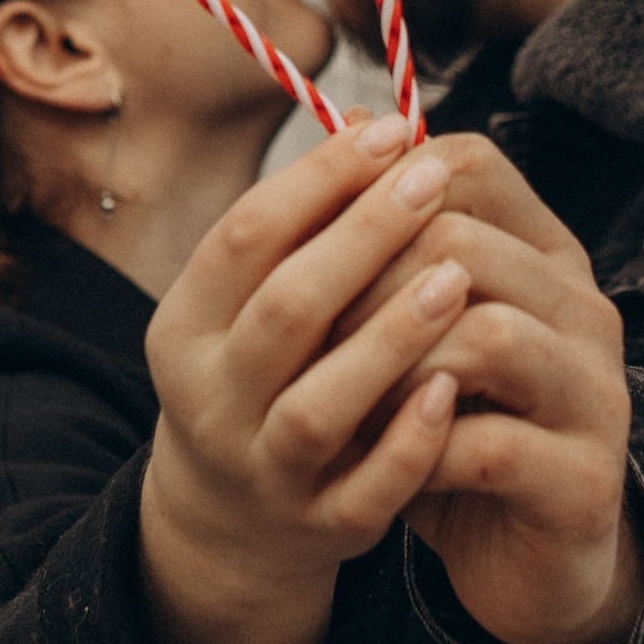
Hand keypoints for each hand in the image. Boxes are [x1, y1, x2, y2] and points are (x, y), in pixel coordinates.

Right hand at [137, 116, 476, 643]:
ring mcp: (264, 469)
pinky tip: (458, 387)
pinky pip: (367, 488)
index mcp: (185, 329)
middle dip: (363, 237)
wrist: (233, 518)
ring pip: (320, 405)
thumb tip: (375, 118)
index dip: (319, 178)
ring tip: (457, 276)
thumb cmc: (263, 373)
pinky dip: (411, 441)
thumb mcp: (251, 301)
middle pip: (285, 309)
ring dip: (391, 339)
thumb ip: (305, 224)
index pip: (244, 238)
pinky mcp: (320, 525)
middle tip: (433, 180)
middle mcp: (212, 401)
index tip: (393, 131)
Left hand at [337, 136, 643, 643]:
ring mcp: (594, 395)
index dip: (374, 193)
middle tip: (308, 341)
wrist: (530, 561)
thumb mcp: (421, 334)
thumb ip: (389, 248)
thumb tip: (344, 126)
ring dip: (392, 370)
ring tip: (347, 403)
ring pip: (486, 337)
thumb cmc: (455, 430)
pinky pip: (491, 446)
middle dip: (363, 287)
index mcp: (546, 258)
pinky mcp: (584, 481)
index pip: (470, 166)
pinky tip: (385, 462)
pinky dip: (420, 451)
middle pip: (463, 244)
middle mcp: (584, 312)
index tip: (312, 246)